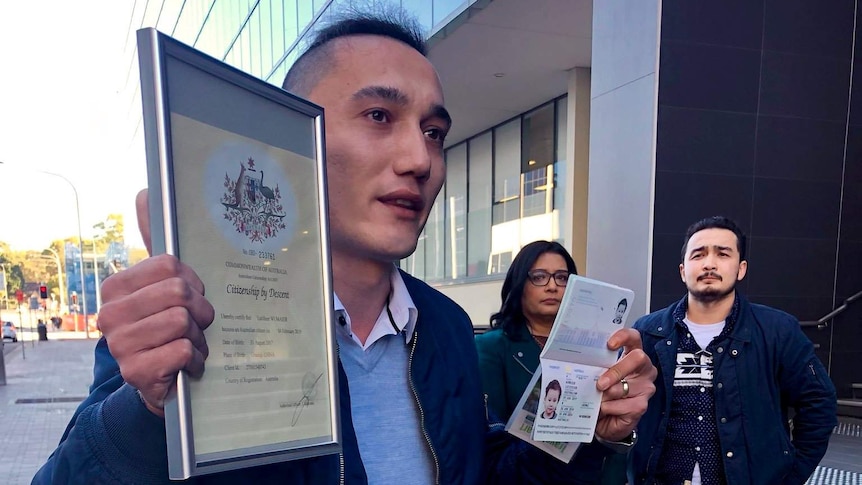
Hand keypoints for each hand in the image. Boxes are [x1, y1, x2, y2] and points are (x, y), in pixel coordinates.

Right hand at [97, 189, 214, 415]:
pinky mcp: (136, 371)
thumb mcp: (162, 284)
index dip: (193, 282)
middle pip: (179, 293)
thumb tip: (145, 191)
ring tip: (189, 344)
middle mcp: (109, 314)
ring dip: (198, 337)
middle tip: (195, 324)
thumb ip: (154, 240)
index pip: (170, 266)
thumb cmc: (166, 325)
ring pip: (183, 322)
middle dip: (200, 311)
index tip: (189, 297)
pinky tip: (186, 365)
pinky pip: (185, 350)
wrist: (158, 382)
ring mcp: (120, 345)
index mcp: (116, 288)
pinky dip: (196, 359)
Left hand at [594, 328, 656, 441]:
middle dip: (616, 370)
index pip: (633, 338)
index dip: (624, 337)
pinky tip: (604, 409)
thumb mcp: (597, 375)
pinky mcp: (642, 405)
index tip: (609, 344)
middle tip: (600, 383)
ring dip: (606, 395)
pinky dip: (610, 408)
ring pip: (625, 386)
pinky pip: (624, 405)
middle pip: (637, 358)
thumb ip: (596, 367)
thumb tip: (585, 366)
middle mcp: (643, 369)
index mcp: (632, 355)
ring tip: (596, 399)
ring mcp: (646, 387)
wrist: (604, 420)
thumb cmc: (601, 392)